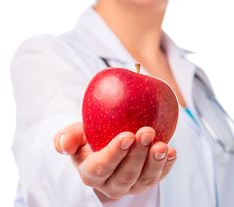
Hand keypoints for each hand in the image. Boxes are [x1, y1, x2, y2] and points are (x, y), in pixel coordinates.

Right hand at [54, 123, 175, 200]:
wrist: (105, 143)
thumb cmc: (90, 136)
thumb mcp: (77, 134)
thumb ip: (68, 137)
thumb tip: (63, 143)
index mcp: (90, 172)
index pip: (101, 167)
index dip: (114, 154)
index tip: (127, 135)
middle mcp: (110, 184)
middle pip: (125, 175)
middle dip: (137, 155)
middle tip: (146, 132)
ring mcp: (130, 185)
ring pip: (143, 180)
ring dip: (154, 162)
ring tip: (163, 145)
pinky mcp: (145, 182)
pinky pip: (157, 177)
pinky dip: (166, 166)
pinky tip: (172, 152)